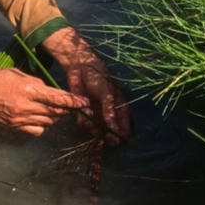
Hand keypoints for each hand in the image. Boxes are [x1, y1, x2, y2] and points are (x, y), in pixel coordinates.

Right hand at [0, 67, 88, 134]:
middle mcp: (26, 107)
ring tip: (53, 108)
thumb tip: (47, 90)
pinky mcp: (14, 128)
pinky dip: (42, 124)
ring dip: (54, 116)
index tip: (85, 102)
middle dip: (66, 108)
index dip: (73, 101)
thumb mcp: (12, 72)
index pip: (57, 98)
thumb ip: (32, 82)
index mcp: (26, 89)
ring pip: (48, 122)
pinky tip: (38, 117)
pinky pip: (37, 130)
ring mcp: (20, 120)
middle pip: (55, 112)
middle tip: (73, 105)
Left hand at [42, 27, 131, 142]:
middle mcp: (109, 115)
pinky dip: (82, 122)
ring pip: (96, 130)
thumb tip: (115, 128)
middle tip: (100, 136)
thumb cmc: (99, 76)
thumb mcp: (107, 92)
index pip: (124, 129)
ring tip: (89, 121)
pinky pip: (84, 122)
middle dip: (105, 137)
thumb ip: (110, 109)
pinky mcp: (83, 111)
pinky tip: (81, 117)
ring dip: (92, 129)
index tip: (114, 139)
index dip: (120, 136)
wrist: (80, 65)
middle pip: (110, 133)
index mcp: (120, 109)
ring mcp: (96, 114)